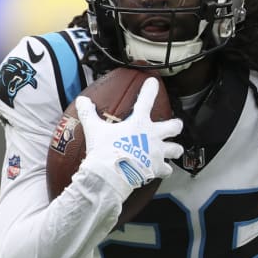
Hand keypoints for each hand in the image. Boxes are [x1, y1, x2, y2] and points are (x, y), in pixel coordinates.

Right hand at [75, 77, 183, 199]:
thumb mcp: (94, 130)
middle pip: (174, 126)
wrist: (111, 175)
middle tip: (175, 125)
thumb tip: (82, 100)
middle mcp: (152, 135)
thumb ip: (89, 114)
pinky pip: (167, 169)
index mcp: (139, 123)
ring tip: (173, 150)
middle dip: (175, 125)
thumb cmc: (104, 151)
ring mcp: (157, 152)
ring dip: (174, 149)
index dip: (150, 88)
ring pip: (175, 149)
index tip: (153, 82)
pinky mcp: (158, 168)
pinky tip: (162, 170)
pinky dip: (165, 170)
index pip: (146, 99)